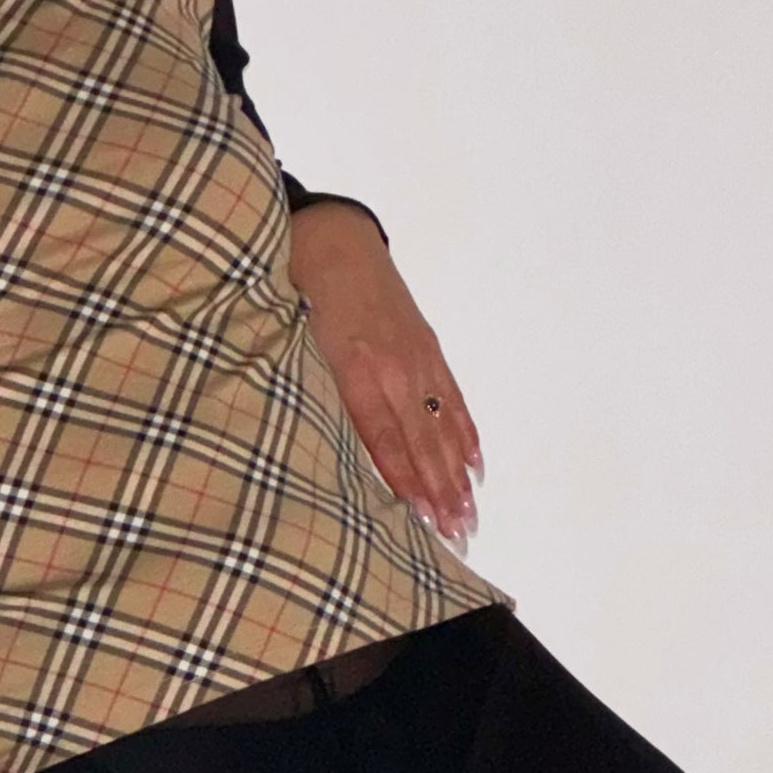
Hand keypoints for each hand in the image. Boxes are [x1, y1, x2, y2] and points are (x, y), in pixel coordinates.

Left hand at [288, 201, 483, 548]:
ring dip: (458, 473)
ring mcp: (417, 357)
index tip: (423, 518)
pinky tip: (475, 465)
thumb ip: (316, 397)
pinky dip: (465, 433)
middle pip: (423, 440)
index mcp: (357, 369)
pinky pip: (452, 398)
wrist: (335, 239)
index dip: (407, 480)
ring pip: (442, 425)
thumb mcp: (297, 346)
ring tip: (470, 513)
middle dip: (442, 490)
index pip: (386, 438)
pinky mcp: (428, 347)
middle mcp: (395, 367)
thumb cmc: (303, 295)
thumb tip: (320, 454)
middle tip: (459, 533)